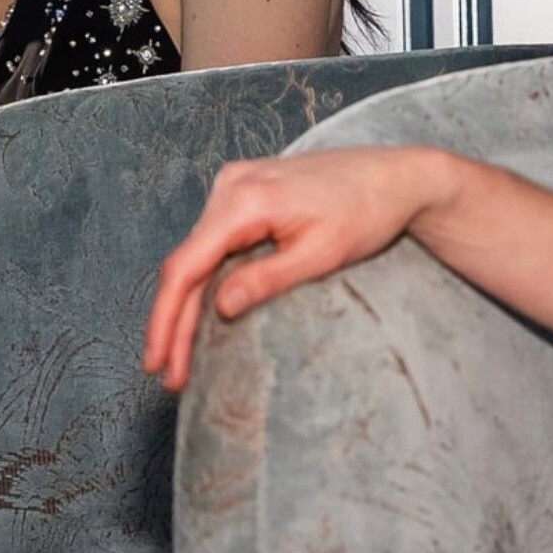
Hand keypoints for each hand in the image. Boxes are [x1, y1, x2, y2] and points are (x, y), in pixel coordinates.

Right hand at [143, 146, 447, 391]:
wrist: (395, 176)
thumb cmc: (366, 212)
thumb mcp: (321, 255)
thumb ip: (267, 279)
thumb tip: (219, 306)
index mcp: (245, 199)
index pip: (186, 266)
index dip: (166, 319)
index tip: (157, 364)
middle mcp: (232, 184)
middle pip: (187, 261)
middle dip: (174, 321)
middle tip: (170, 376)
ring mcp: (238, 183)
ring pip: (198, 252)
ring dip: (188, 304)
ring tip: (181, 358)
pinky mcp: (247, 189)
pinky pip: (215, 239)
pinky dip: (206, 278)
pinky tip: (203, 314)